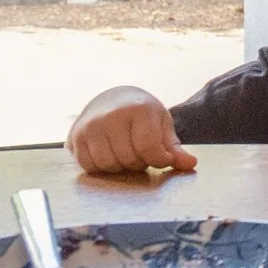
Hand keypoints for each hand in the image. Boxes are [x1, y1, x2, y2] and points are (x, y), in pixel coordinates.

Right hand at [68, 85, 196, 175]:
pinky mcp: (76, 137)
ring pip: (109, 165)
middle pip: (129, 159)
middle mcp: (111, 115)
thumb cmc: (141, 115)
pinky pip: (90, 166)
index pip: (149, 148)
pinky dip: (101, 167)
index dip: (159, 160)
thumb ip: (174, 148)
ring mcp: (91, 126)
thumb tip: (191, 163)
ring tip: (125, 152)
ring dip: (120, 166)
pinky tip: (109, 154)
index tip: (161, 156)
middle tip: (140, 151)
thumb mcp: (161, 125)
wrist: (110, 100)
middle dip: (139, 162)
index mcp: (138, 109)